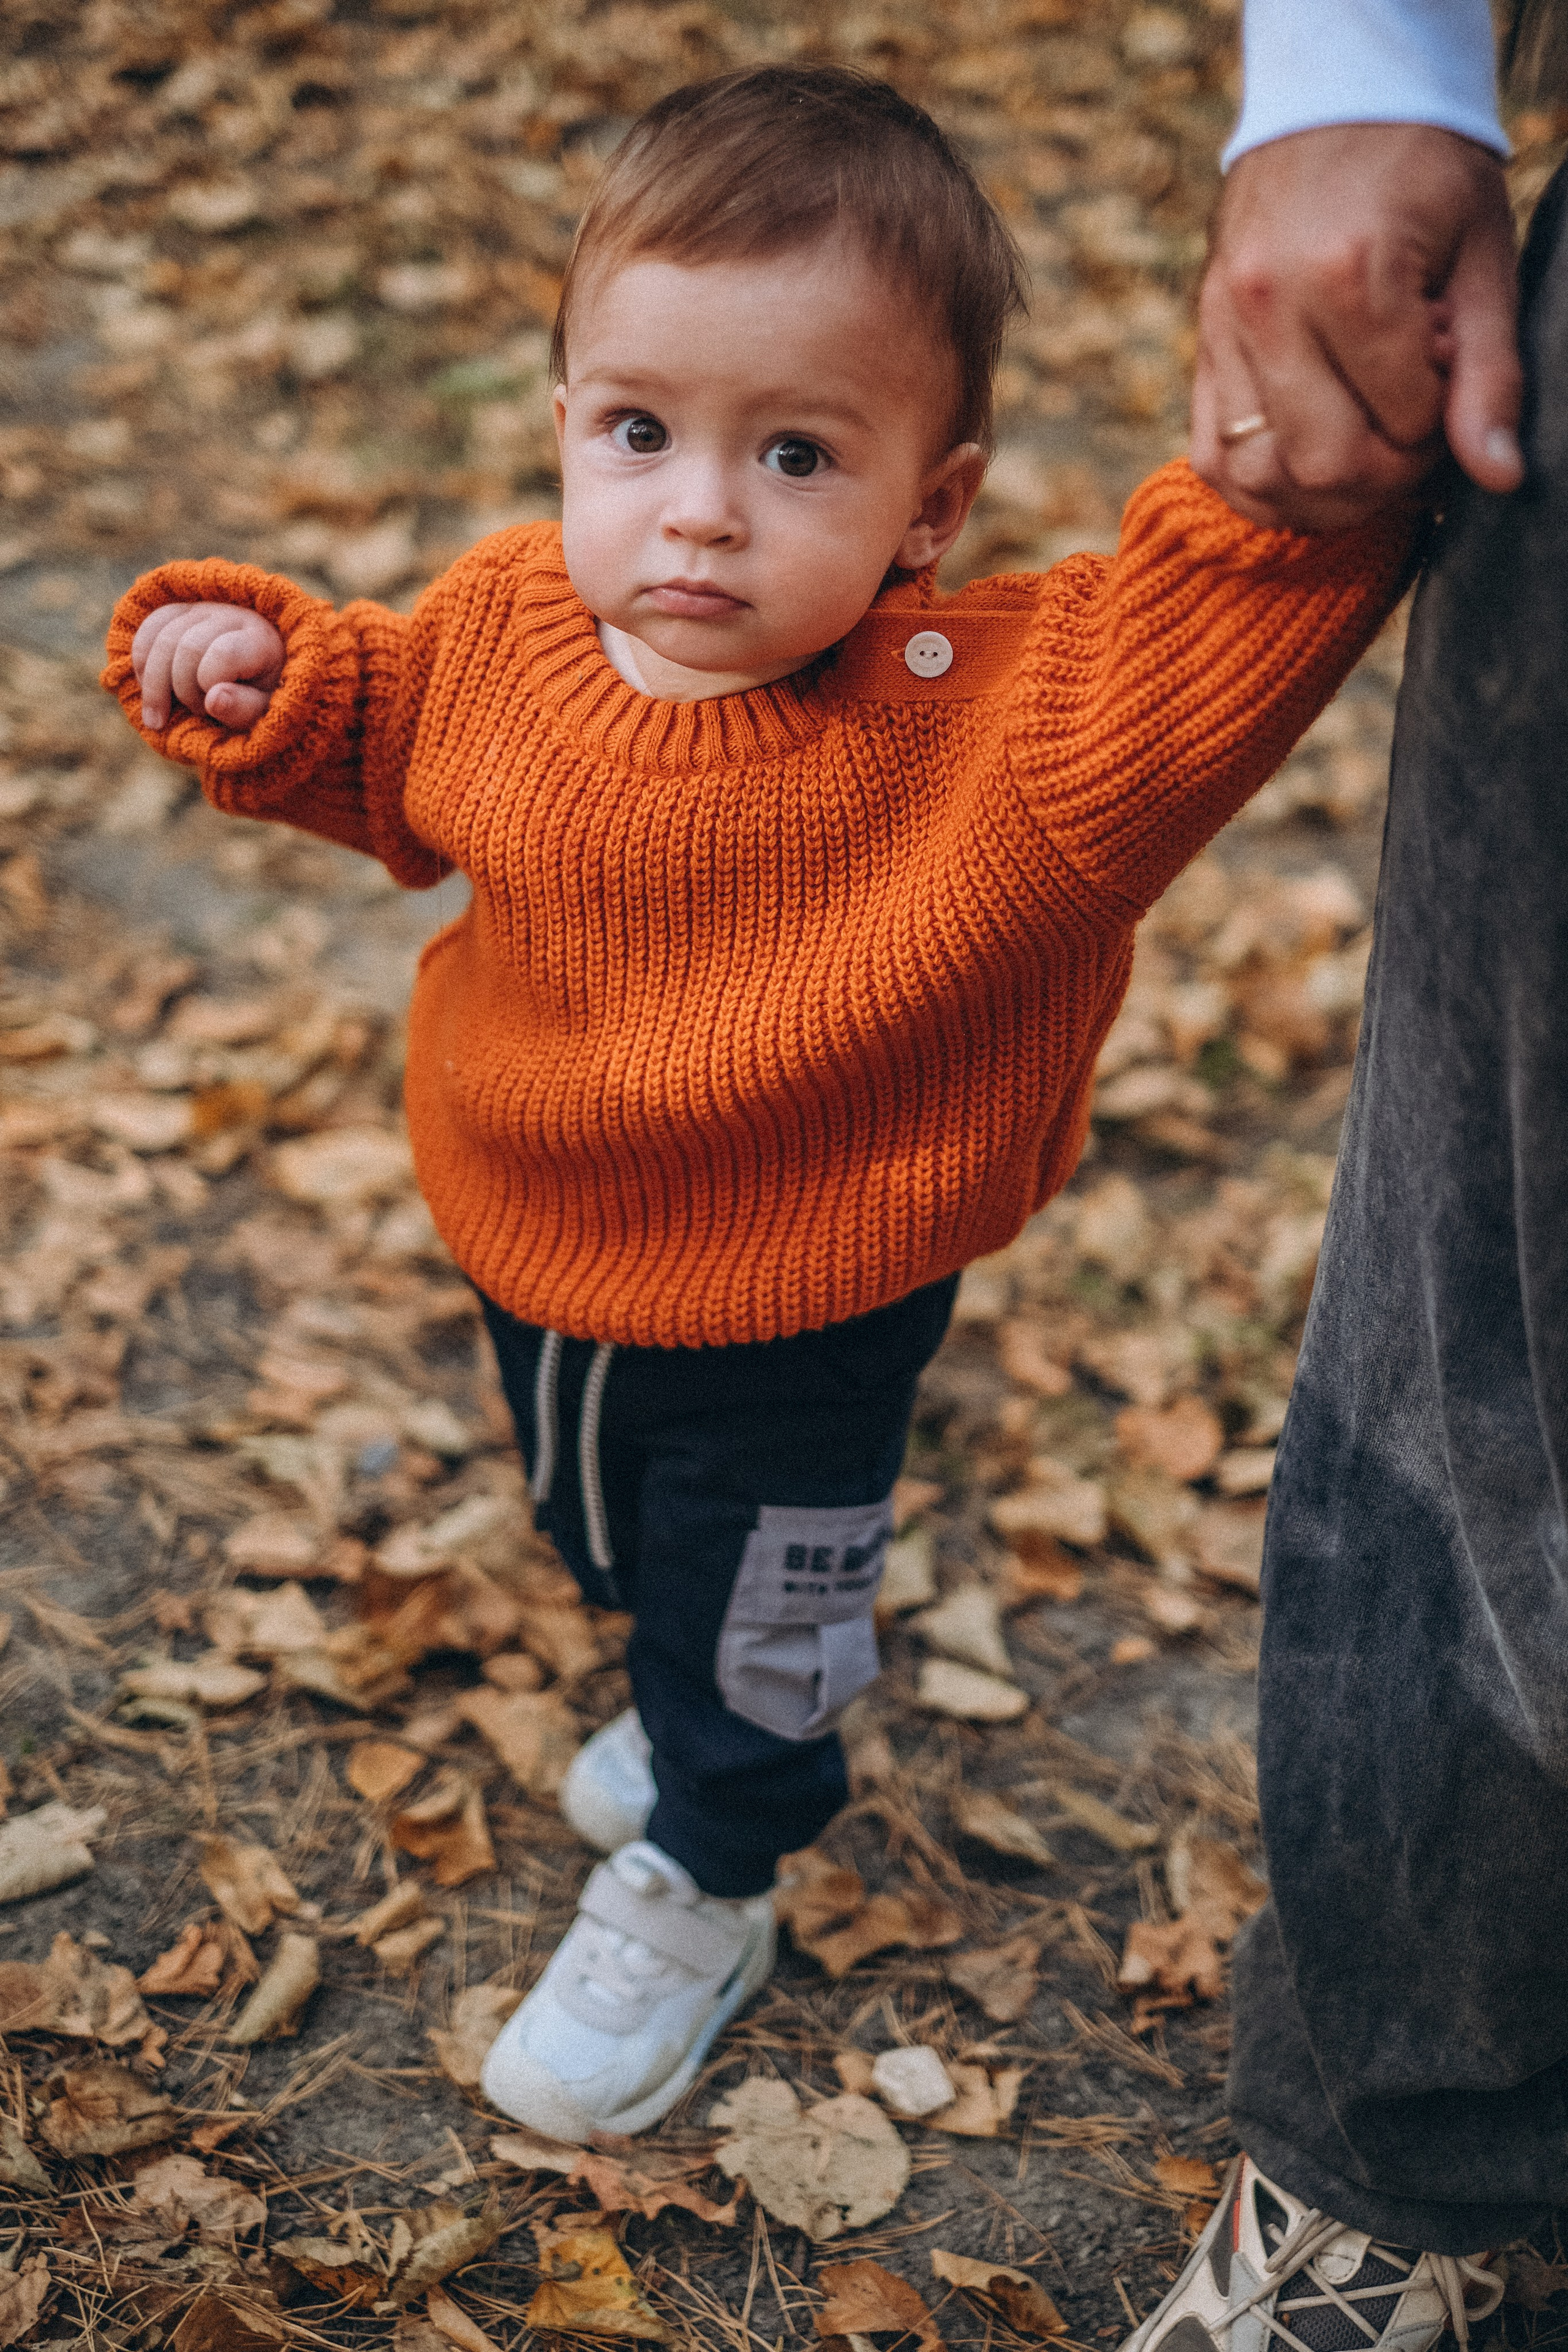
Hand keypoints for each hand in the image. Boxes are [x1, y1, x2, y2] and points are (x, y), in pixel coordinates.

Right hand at [131, 601, 285, 730]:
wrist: (252, 675)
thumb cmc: (258, 696)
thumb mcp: (261, 712)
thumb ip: (243, 710)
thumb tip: (213, 700)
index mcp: (260, 640)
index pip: (224, 653)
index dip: (209, 685)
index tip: (213, 707)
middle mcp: (232, 615)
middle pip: (187, 646)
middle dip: (184, 690)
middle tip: (198, 711)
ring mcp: (203, 609)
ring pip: (161, 639)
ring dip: (157, 685)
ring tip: (169, 711)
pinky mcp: (179, 610)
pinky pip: (148, 630)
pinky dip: (141, 665)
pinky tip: (149, 691)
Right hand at [1193, 125, 1522, 531]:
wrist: (1335, 100)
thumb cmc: (1422, 172)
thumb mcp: (1481, 257)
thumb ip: (1489, 372)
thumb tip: (1496, 475)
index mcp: (1349, 276)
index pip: (1402, 424)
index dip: (1439, 426)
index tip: (1447, 381)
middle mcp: (1271, 308)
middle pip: (1325, 466)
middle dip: (1384, 474)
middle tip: (1411, 431)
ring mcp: (1223, 330)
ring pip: (1260, 479)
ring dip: (1321, 493)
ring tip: (1361, 451)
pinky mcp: (1202, 346)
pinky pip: (1211, 460)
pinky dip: (1261, 483)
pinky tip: (1303, 461)